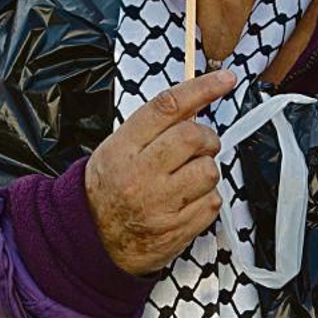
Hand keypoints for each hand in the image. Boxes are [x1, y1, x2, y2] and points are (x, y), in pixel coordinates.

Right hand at [85, 69, 237, 275]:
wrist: (93, 238)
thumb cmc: (108, 187)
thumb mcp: (119, 146)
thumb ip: (154, 125)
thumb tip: (195, 103)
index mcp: (124, 148)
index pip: (168, 107)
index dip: (202, 88)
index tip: (225, 79)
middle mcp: (140, 174)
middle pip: (193, 137)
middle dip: (206, 138)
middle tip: (200, 146)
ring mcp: (159, 204)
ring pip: (209, 171)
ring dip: (206, 170)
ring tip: (189, 177)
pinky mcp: (175, 230)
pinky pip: (212, 203)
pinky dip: (207, 198)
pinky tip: (188, 200)